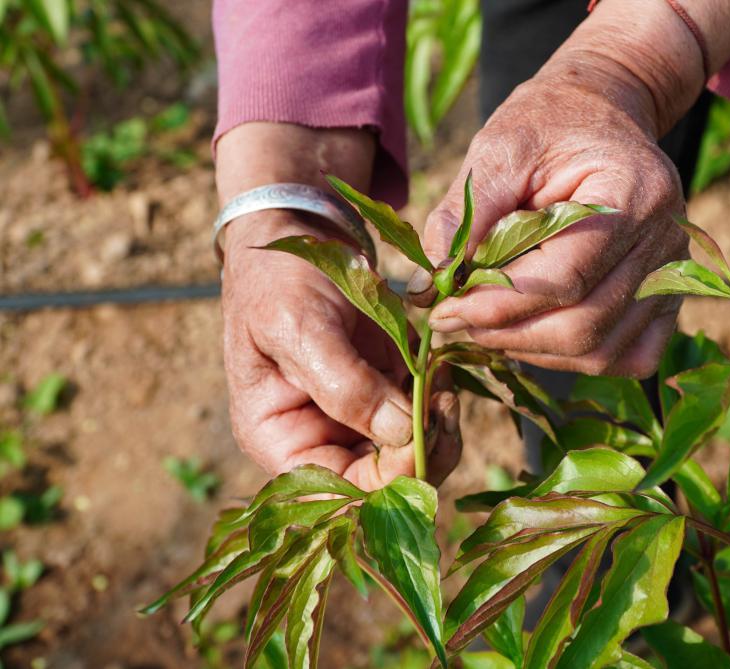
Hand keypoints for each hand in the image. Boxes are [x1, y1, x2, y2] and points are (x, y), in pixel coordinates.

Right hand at [216, 123, 459, 489]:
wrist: (298, 234)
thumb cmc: (278, 279)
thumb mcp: (298, 325)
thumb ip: (343, 383)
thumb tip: (400, 433)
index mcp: (280, 439)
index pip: (336, 494)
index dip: (384, 481)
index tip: (419, 437)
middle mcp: (319, 441)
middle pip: (383, 484)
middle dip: (422, 451)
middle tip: (443, 403)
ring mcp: (357, 420)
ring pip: (412, 455)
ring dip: (437, 424)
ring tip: (440, 378)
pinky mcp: (386, 394)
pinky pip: (423, 417)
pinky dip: (439, 397)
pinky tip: (438, 366)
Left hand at [416, 0, 729, 376]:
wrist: (598, 112)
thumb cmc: (547, 126)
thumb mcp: (497, 149)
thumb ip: (466, 214)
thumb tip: (433, 283)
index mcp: (633, 192)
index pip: (566, 278)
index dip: (498, 305)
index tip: (443, 310)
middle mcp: (666, 239)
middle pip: (586, 325)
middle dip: (509, 335)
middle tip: (456, 322)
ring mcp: (673, 273)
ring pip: (603, 350)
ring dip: (535, 351)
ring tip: (487, 325)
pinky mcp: (667, 296)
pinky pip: (630, 355)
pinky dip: (577, 358)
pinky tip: (536, 333)